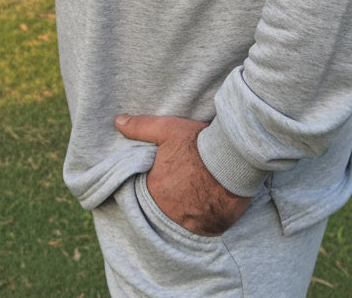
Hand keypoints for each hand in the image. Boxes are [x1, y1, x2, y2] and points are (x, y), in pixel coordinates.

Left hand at [115, 114, 251, 235]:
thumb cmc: (197, 144)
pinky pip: (202, 228)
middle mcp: (168, 211)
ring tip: (194, 194)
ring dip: (185, 210)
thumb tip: (118, 122)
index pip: (146, 191)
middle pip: (163, 206)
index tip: (165, 175)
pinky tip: (208, 205)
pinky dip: (203, 219)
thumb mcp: (167, 129)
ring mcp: (190, 223)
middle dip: (170, 196)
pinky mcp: (210, 229)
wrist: (233, 159)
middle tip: (182, 183)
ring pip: (182, 218)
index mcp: (154, 189)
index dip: (155, 182)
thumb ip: (141, 127)